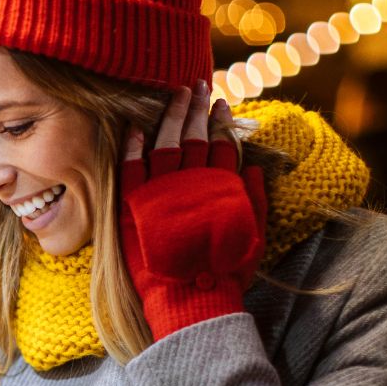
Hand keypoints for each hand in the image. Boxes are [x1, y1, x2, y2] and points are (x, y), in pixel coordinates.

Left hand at [119, 82, 266, 340]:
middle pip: (194, 136)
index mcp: (221, 186)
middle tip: (197, 86)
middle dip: (196, 108)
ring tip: (174, 94)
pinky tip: (137, 128)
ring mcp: (162, 191)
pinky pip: (131, 167)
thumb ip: (255, 200)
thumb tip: (254, 169)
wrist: (190, 299)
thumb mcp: (254, 237)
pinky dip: (134, 146)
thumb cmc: (225, 274)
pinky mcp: (135, 205)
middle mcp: (192, 182)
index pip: (222, 143)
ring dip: (170, 115)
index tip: (219, 104)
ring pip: (165, 142)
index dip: (220, 122)